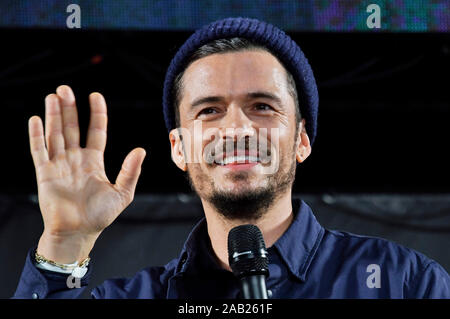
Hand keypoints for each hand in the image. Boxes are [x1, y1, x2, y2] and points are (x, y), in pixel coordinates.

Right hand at [29, 85, 145, 262]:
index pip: (96, 131)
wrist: (78, 233)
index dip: (96, 113)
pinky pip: (39, 151)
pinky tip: (36, 119)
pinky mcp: (45, 174)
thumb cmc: (100, 215)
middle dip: (69, 108)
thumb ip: (130, 171)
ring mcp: (59, 165)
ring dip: (53, 116)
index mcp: (94, 161)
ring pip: (55, 134)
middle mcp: (76, 159)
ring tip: (53, 96)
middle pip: (71, 128)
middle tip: (65, 89)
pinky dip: (37, 135)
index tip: (95, 95)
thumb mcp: (122, 192)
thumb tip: (141, 150)